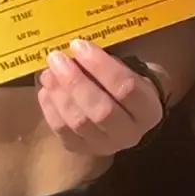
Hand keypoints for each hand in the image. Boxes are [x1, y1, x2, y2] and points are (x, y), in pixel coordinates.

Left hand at [36, 40, 166, 155]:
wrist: (127, 112)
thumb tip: (79, 47)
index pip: (125, 87)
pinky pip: (63, 133)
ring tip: (48, 72)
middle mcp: (131, 133)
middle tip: (57, 59)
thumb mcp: (131, 67)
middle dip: (75, 82)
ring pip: (80, 123)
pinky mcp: (83, 150)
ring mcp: (106, 146)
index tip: (78, 45)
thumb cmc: (128, 80)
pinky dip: (51, 110)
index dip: (100, 66)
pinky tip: (45, 90)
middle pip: (101, 110)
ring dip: (60, 95)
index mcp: (149, 109)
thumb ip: (111, 60)